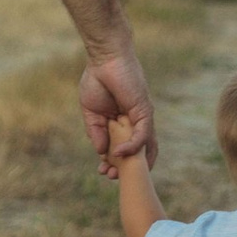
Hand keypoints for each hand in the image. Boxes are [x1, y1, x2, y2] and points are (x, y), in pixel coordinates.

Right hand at [80, 46, 153, 175]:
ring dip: (131, 163)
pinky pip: (142, 135)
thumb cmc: (97, 81)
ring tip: (115, 172)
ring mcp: (141, 118)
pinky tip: (119, 153)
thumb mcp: (92, 113)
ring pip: (144, 148)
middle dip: (124, 168)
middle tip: (109, 176)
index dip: (114, 162)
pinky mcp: (145, 112)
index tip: (102, 171)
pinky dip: (132, 146)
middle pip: (137, 153)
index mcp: (122, 124)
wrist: (105, 59)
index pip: (123, 149)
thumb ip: (96, 132)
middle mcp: (135, 123)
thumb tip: (101, 152)